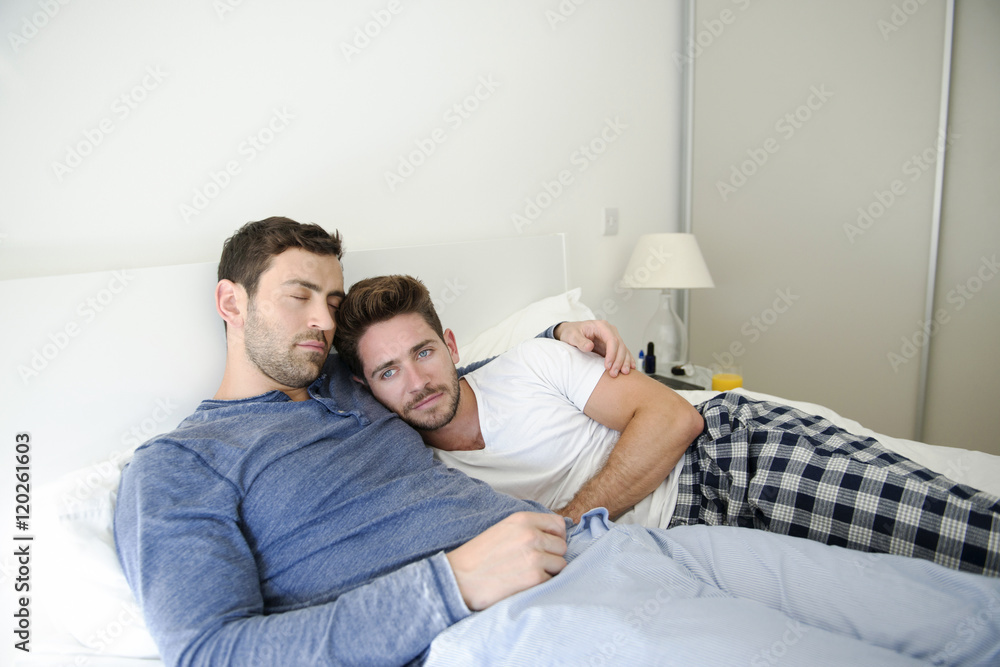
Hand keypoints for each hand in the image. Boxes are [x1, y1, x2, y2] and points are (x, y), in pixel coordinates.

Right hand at [446, 512, 567, 610]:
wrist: (459, 578)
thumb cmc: (478, 556)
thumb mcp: (503, 529)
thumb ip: (527, 528)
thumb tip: (554, 536)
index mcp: (522, 519)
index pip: (558, 524)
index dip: (556, 536)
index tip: (549, 545)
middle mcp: (531, 535)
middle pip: (562, 546)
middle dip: (552, 556)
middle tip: (534, 563)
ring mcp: (534, 556)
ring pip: (561, 564)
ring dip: (549, 571)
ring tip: (528, 574)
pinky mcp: (534, 578)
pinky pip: (551, 581)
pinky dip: (541, 585)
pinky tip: (523, 584)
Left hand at [554, 320, 635, 376]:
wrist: (570, 332)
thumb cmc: (571, 332)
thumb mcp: (572, 336)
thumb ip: (580, 341)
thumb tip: (589, 346)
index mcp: (601, 326)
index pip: (612, 340)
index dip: (612, 354)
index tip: (607, 366)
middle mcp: (609, 330)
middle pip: (620, 345)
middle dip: (619, 360)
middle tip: (614, 373)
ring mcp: (612, 337)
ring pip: (623, 349)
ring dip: (624, 362)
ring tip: (624, 373)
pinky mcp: (612, 345)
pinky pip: (622, 352)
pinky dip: (627, 360)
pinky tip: (631, 367)